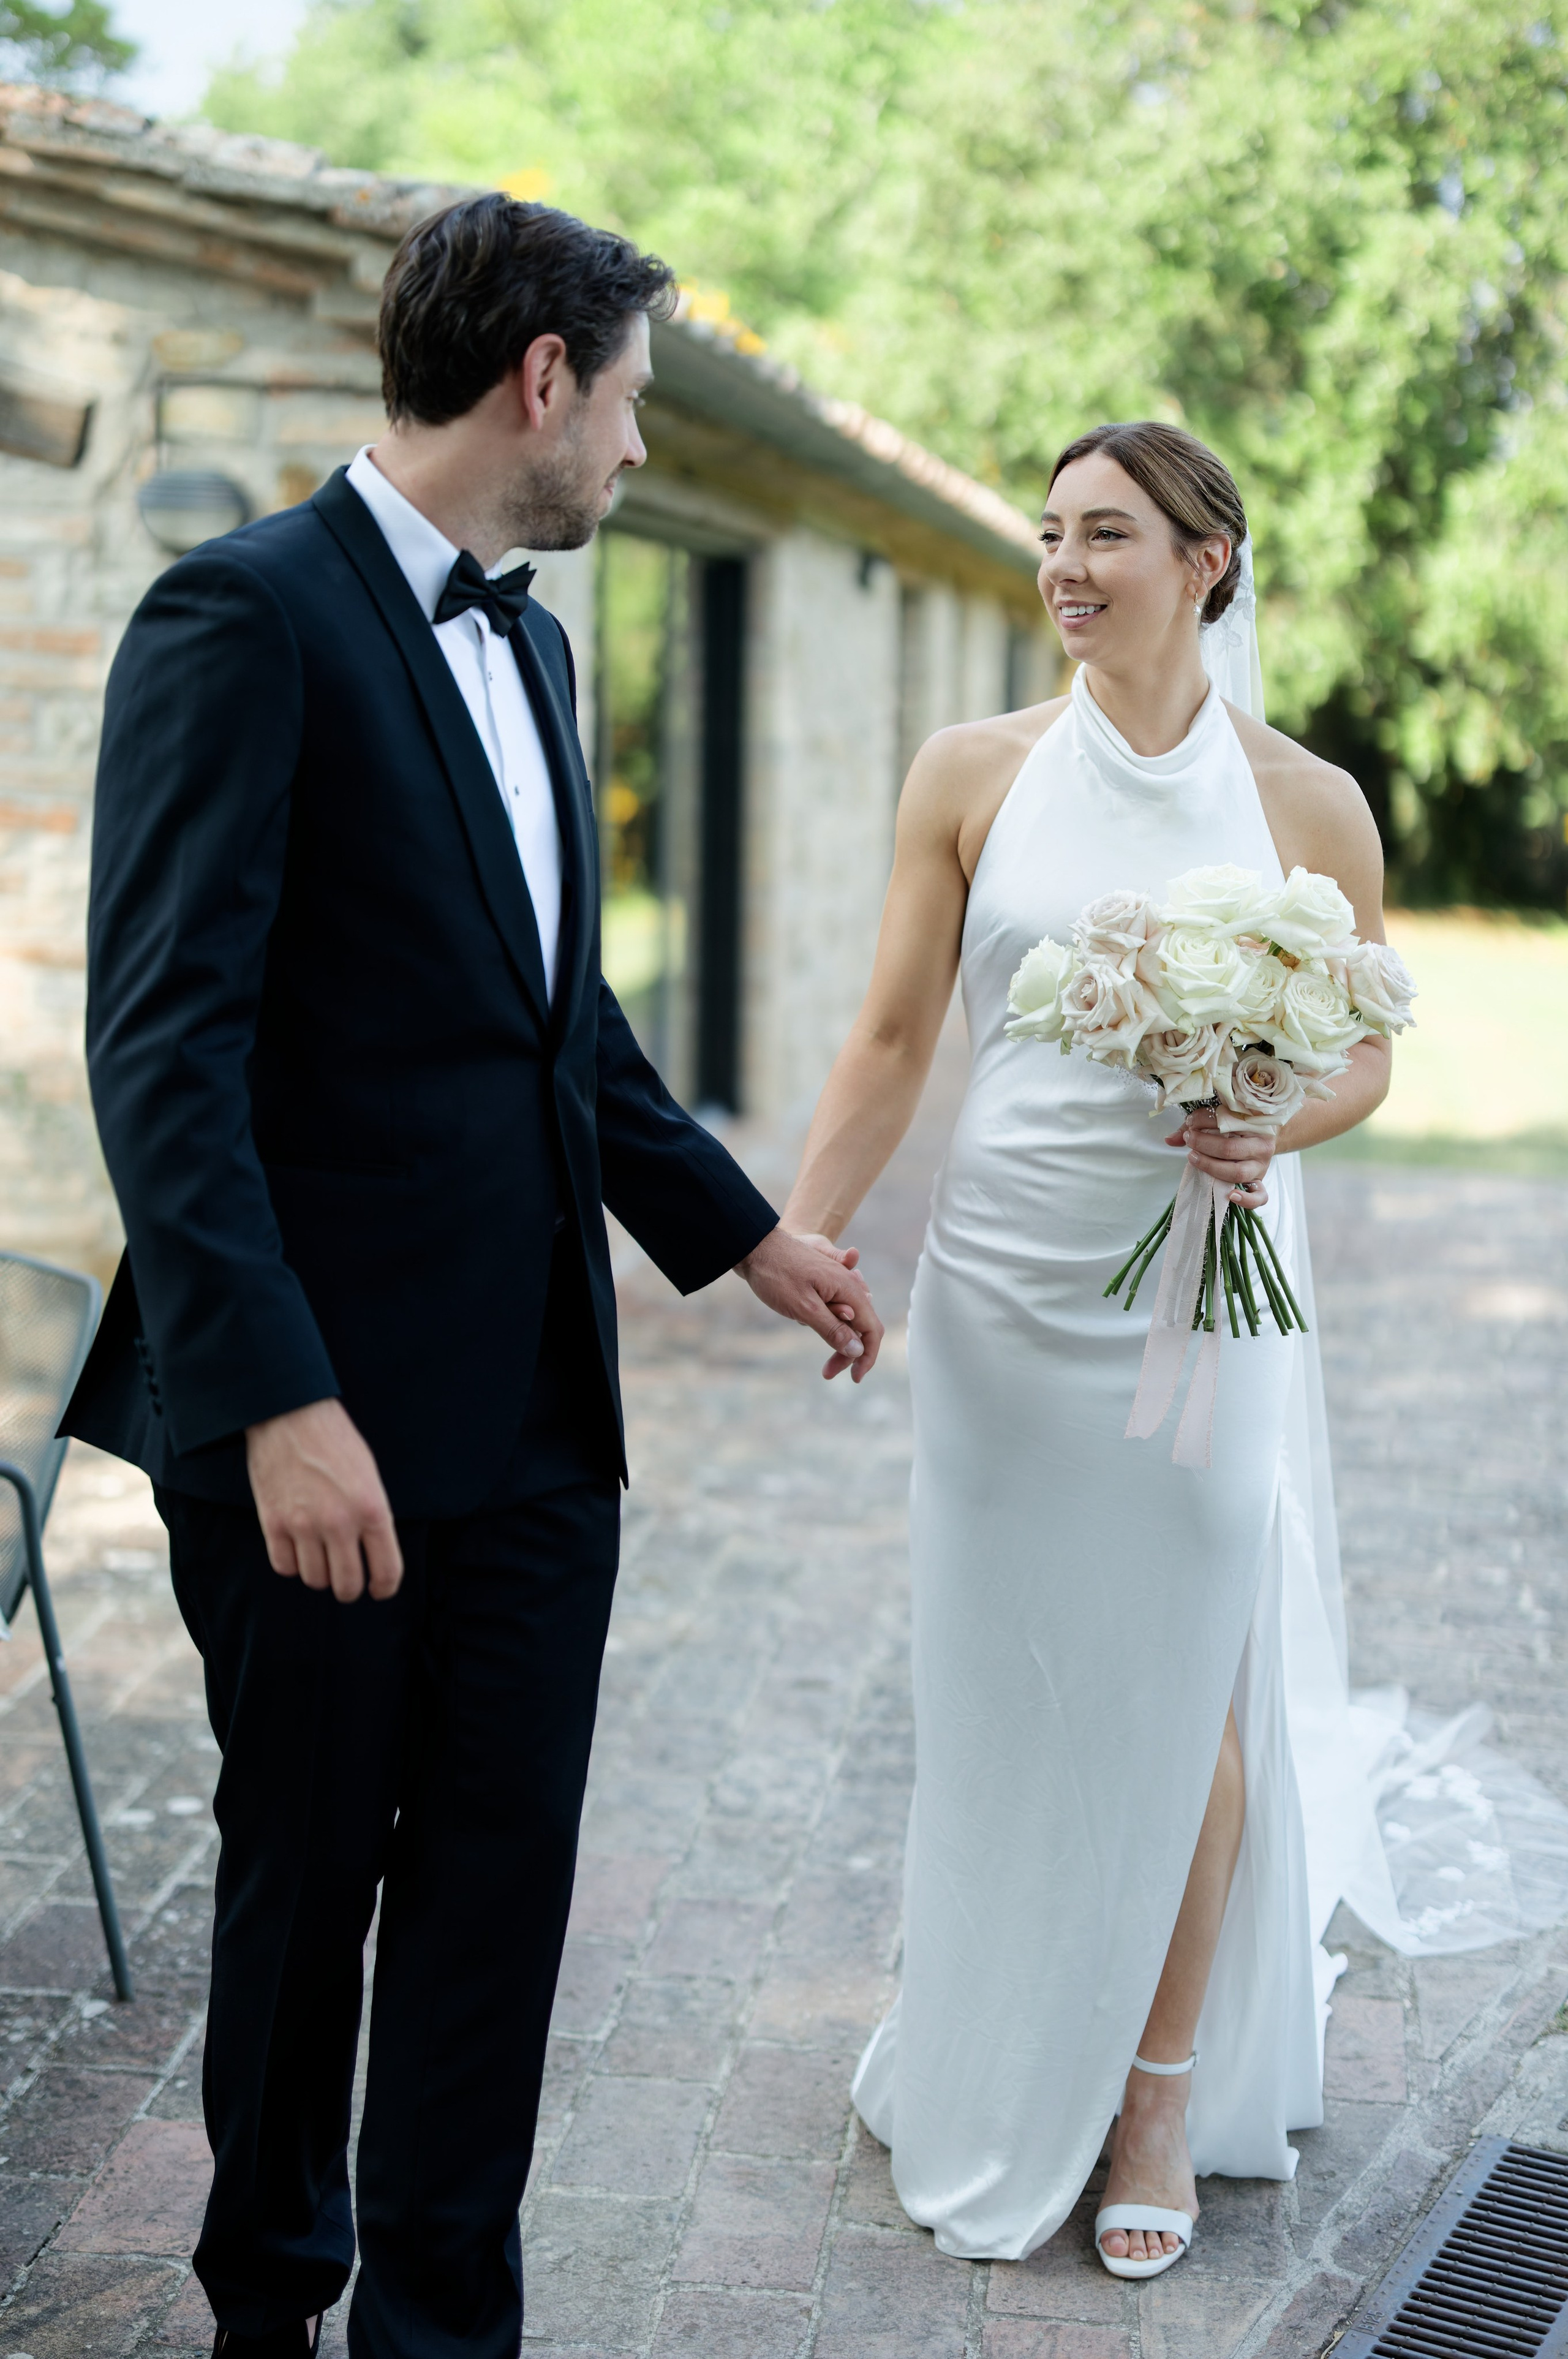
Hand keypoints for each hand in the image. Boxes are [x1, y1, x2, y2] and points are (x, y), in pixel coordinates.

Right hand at [245, 1397, 402, 1602]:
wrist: (289, 1414)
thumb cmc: (334, 1441)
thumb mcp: (369, 1476)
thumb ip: (373, 1516)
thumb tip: (372, 1555)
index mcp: (372, 1509)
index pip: (386, 1571)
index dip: (384, 1588)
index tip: (378, 1589)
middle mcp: (340, 1523)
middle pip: (347, 1586)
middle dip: (350, 1588)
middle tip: (347, 1579)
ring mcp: (304, 1526)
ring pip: (315, 1580)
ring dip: (320, 1574)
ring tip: (321, 1556)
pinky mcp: (273, 1524)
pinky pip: (284, 1566)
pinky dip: (292, 1563)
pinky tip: (297, 1548)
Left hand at [735, 1226, 884, 1381]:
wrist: (753, 1246)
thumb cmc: (777, 1274)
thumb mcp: (804, 1307)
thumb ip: (833, 1329)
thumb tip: (858, 1350)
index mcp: (848, 1289)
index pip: (872, 1329)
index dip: (867, 1355)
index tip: (855, 1377)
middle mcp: (846, 1286)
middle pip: (861, 1327)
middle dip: (849, 1352)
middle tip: (828, 1373)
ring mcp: (834, 1284)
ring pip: (846, 1320)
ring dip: (836, 1339)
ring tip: (818, 1358)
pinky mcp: (821, 1285)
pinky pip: (832, 1310)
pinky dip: (824, 1323)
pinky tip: (802, 1321)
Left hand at [1165, 1106, 1274, 1207]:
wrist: (1263, 1139)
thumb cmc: (1237, 1129)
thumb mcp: (1219, 1122)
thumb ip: (1194, 1127)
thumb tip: (1169, 1140)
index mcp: (1253, 1125)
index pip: (1226, 1121)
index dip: (1203, 1121)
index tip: (1190, 1123)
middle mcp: (1261, 1146)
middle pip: (1229, 1149)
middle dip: (1203, 1144)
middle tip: (1189, 1140)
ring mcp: (1262, 1166)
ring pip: (1237, 1172)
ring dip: (1211, 1167)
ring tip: (1194, 1158)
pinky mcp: (1260, 1183)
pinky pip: (1259, 1196)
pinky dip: (1246, 1199)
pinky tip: (1230, 1196)